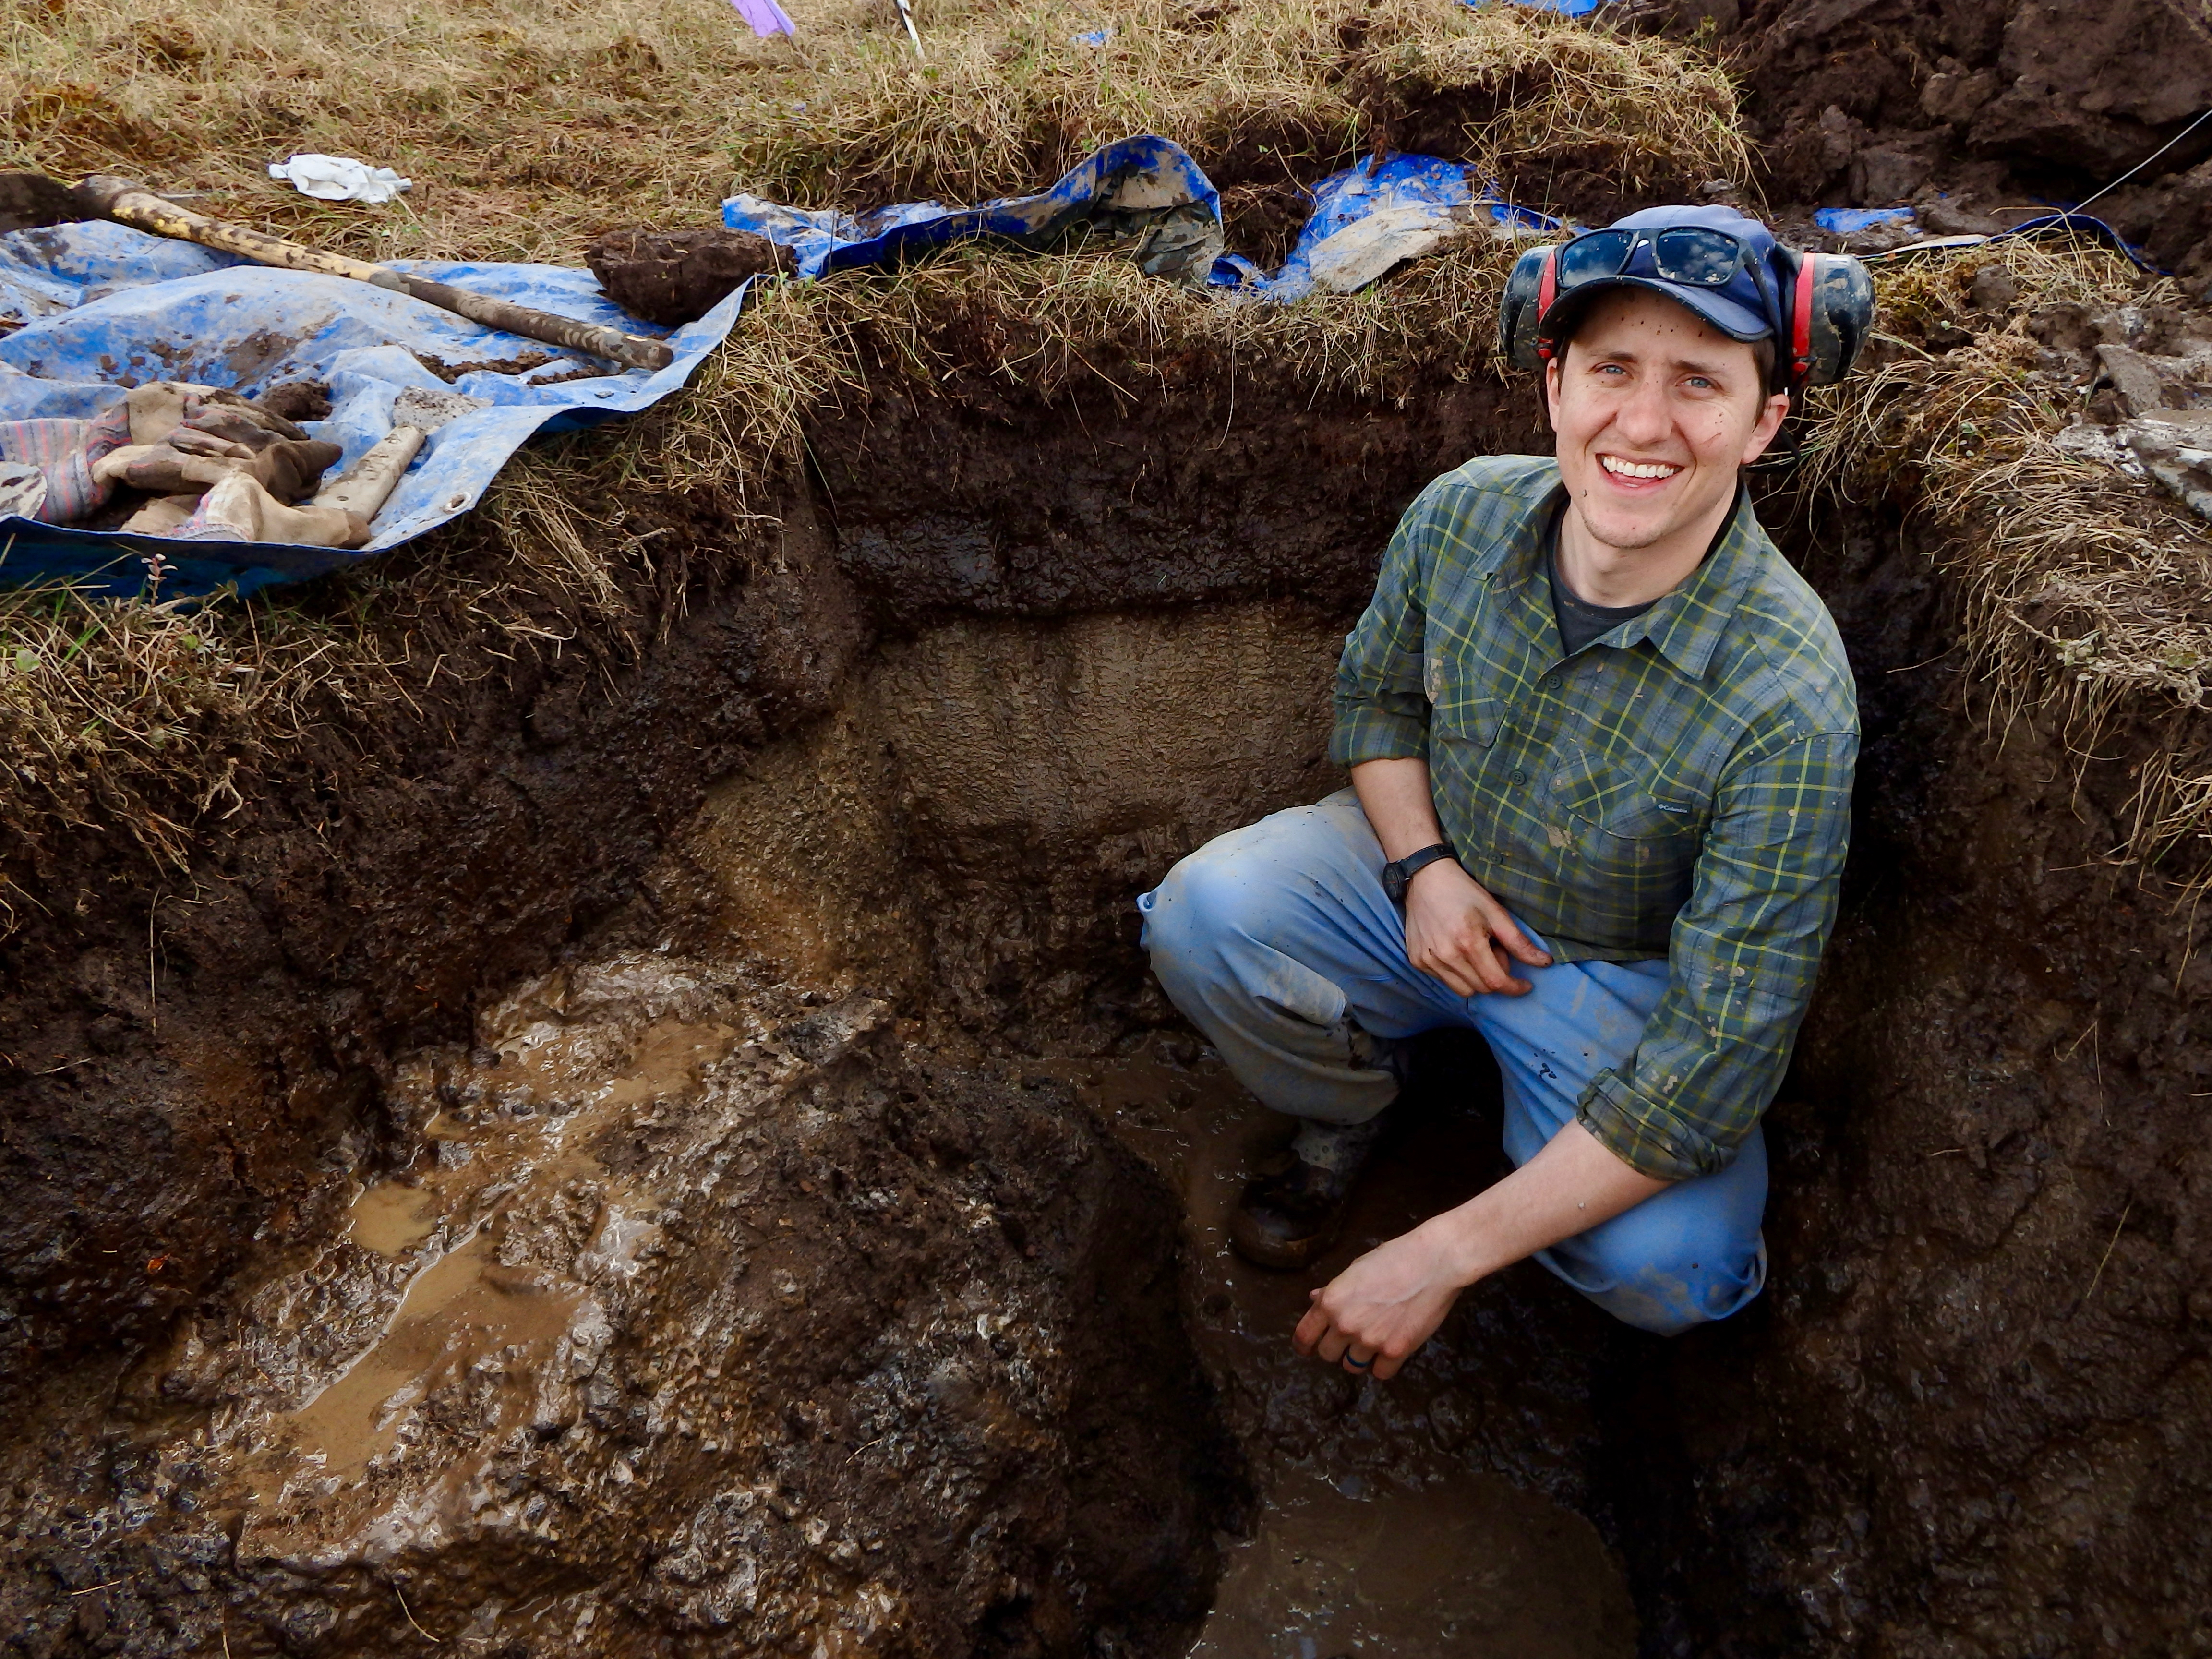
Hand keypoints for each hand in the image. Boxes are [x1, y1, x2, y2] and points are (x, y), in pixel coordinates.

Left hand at [1292, 1221, 1470, 1380]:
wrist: (1432, 1262)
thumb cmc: (1393, 1258)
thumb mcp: (1355, 1269)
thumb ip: (1333, 1290)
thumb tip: (1314, 1298)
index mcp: (1330, 1302)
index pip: (1304, 1336)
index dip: (1304, 1345)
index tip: (1307, 1348)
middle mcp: (1345, 1324)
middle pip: (1327, 1354)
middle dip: (1336, 1347)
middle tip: (1351, 1336)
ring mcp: (1369, 1340)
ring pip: (1352, 1366)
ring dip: (1359, 1357)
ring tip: (1374, 1340)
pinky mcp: (1395, 1352)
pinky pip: (1380, 1373)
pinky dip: (1383, 1365)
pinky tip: (1390, 1350)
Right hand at [1402, 858, 1550, 995]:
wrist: (1425, 879)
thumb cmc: (1463, 892)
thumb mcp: (1495, 912)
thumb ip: (1519, 942)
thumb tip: (1545, 963)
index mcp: (1468, 942)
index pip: (1496, 981)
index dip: (1514, 988)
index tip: (1525, 985)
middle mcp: (1445, 955)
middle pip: (1481, 988)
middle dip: (1495, 975)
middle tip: (1493, 951)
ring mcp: (1427, 960)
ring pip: (1463, 991)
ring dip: (1476, 978)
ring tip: (1474, 952)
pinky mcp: (1416, 960)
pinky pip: (1444, 981)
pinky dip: (1457, 974)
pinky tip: (1455, 950)